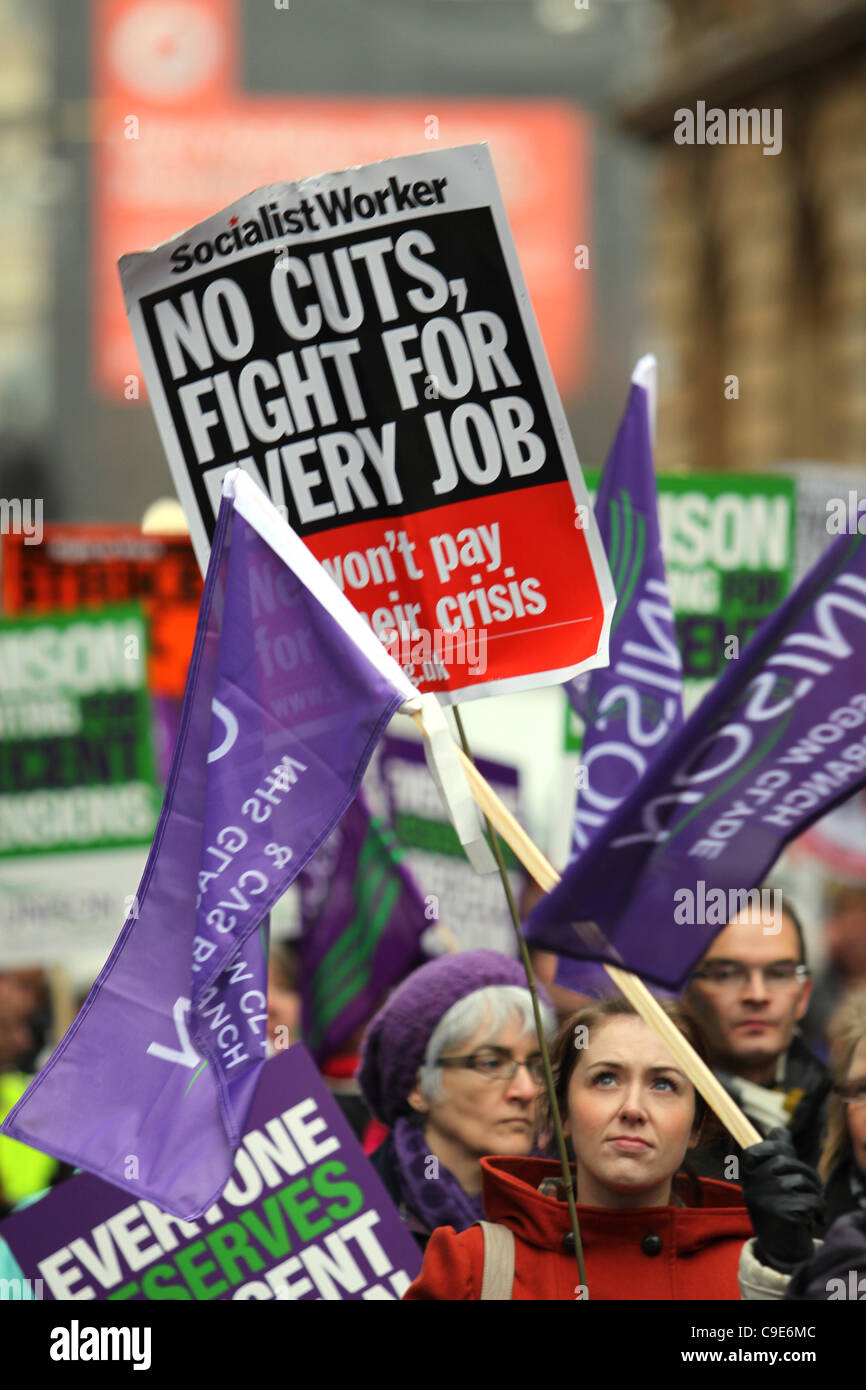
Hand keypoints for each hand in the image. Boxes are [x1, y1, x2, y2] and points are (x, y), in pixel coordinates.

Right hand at [740, 1127, 823, 1272]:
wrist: (781, 1250)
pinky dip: (820, 1209)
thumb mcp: (773, 1181)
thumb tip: (778, 1130)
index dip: (775, 1147)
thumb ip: (776, 1155)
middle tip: (811, 1188)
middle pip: (785, 1161)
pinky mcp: (784, 1214)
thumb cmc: (780, 1210)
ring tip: (811, 1206)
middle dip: (806, 1173)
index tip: (785, 1157)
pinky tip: (815, 1219)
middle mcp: (752, 1186)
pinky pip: (812, 1200)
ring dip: (815, 1192)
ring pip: (802, 1180)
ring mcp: (767, 1199)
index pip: (756, 1150)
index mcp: (747, 1177)